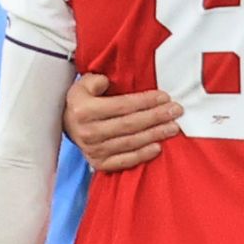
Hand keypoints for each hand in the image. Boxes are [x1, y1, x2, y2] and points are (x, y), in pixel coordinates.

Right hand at [64, 73, 180, 170]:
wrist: (67, 126)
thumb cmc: (82, 102)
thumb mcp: (83, 85)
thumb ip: (96, 80)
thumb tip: (107, 82)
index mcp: (85, 111)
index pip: (122, 106)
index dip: (145, 101)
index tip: (165, 96)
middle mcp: (89, 132)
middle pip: (130, 124)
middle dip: (156, 117)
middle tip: (176, 111)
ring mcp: (94, 150)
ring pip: (131, 142)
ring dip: (155, 134)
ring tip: (173, 127)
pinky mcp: (99, 163)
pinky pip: (124, 161)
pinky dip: (142, 155)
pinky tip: (158, 147)